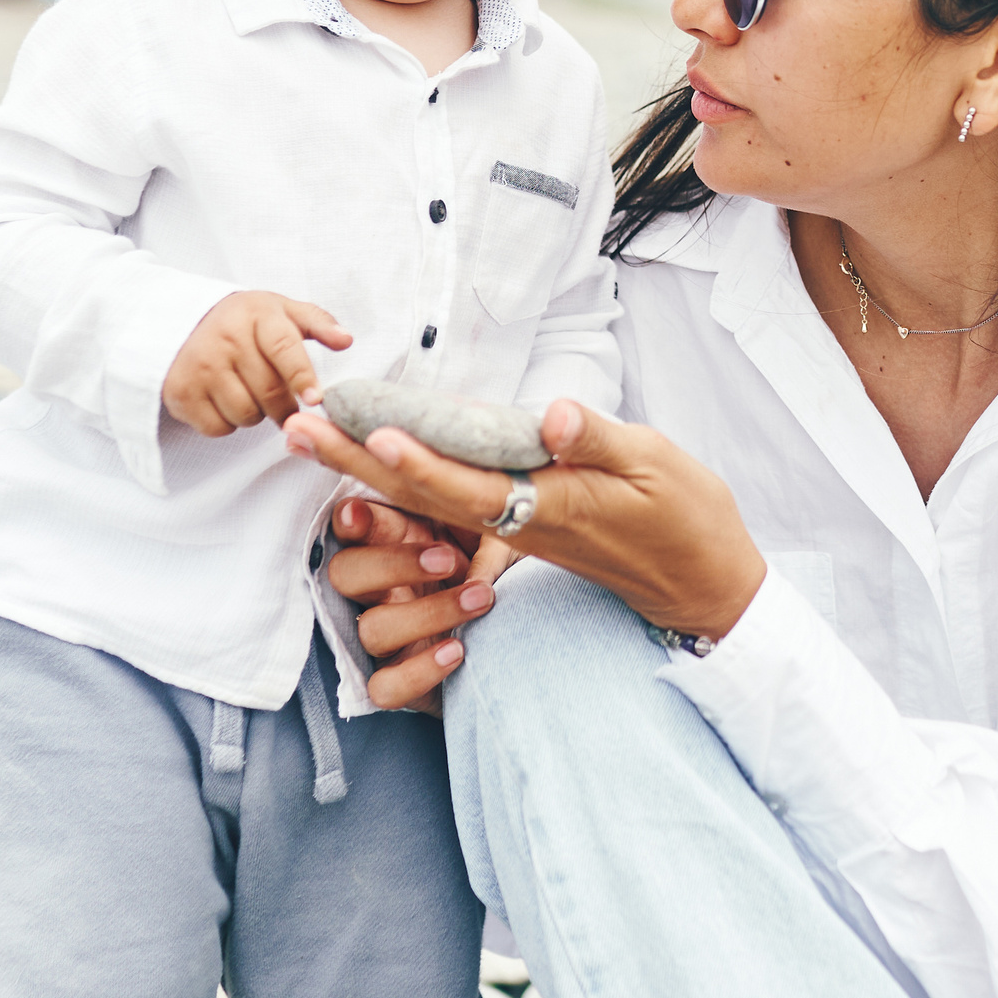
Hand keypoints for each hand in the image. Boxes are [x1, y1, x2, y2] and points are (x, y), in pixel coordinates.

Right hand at [163, 292, 350, 437]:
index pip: (283, 348)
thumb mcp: (282, 311)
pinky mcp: (180, 392)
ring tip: (249, 393)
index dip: (302, 376)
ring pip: (245, 414)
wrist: (183, 324)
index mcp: (257, 314)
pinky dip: (228, 424)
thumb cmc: (246, 323)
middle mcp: (225, 338)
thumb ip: (318, 323)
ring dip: (256, 415)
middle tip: (285, 405)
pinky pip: (218, 427)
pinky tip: (225, 401)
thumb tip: (346, 340)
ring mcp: (199, 365)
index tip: (315, 399)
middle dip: (285, 408)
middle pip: (269, 391)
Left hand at [286, 401, 766, 641]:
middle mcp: (518, 523)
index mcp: (549, 508)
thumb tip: (548, 414)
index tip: (366, 430)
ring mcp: (514, 528)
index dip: (416, 459)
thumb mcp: (655, 466)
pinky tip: (375, 455)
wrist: (701, 583)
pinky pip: (452, 500)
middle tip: (296, 425)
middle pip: (423, 492)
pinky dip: (408, 474)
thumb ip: (596, 440)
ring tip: (314, 434)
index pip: (467, 484)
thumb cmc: (685, 520)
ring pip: (428, 497)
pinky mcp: (520, 524)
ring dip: (367, 467)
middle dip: (356, 460)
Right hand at [323, 499, 516, 710]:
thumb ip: (484, 538)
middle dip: (391, 564)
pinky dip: (418, 672)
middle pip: (345, 574)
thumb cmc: (498, 569)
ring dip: (427, 614)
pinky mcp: (397, 681)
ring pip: (372, 629)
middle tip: (447, 560)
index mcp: (395, 541)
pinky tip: (458, 651)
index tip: (357, 514)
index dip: (349, 519)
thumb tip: (476, 573)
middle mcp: (379, 588)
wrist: (514, 632)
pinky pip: (385, 687)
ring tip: (480, 601)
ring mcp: (384, 637)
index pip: (353, 524)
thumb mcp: (496, 538)